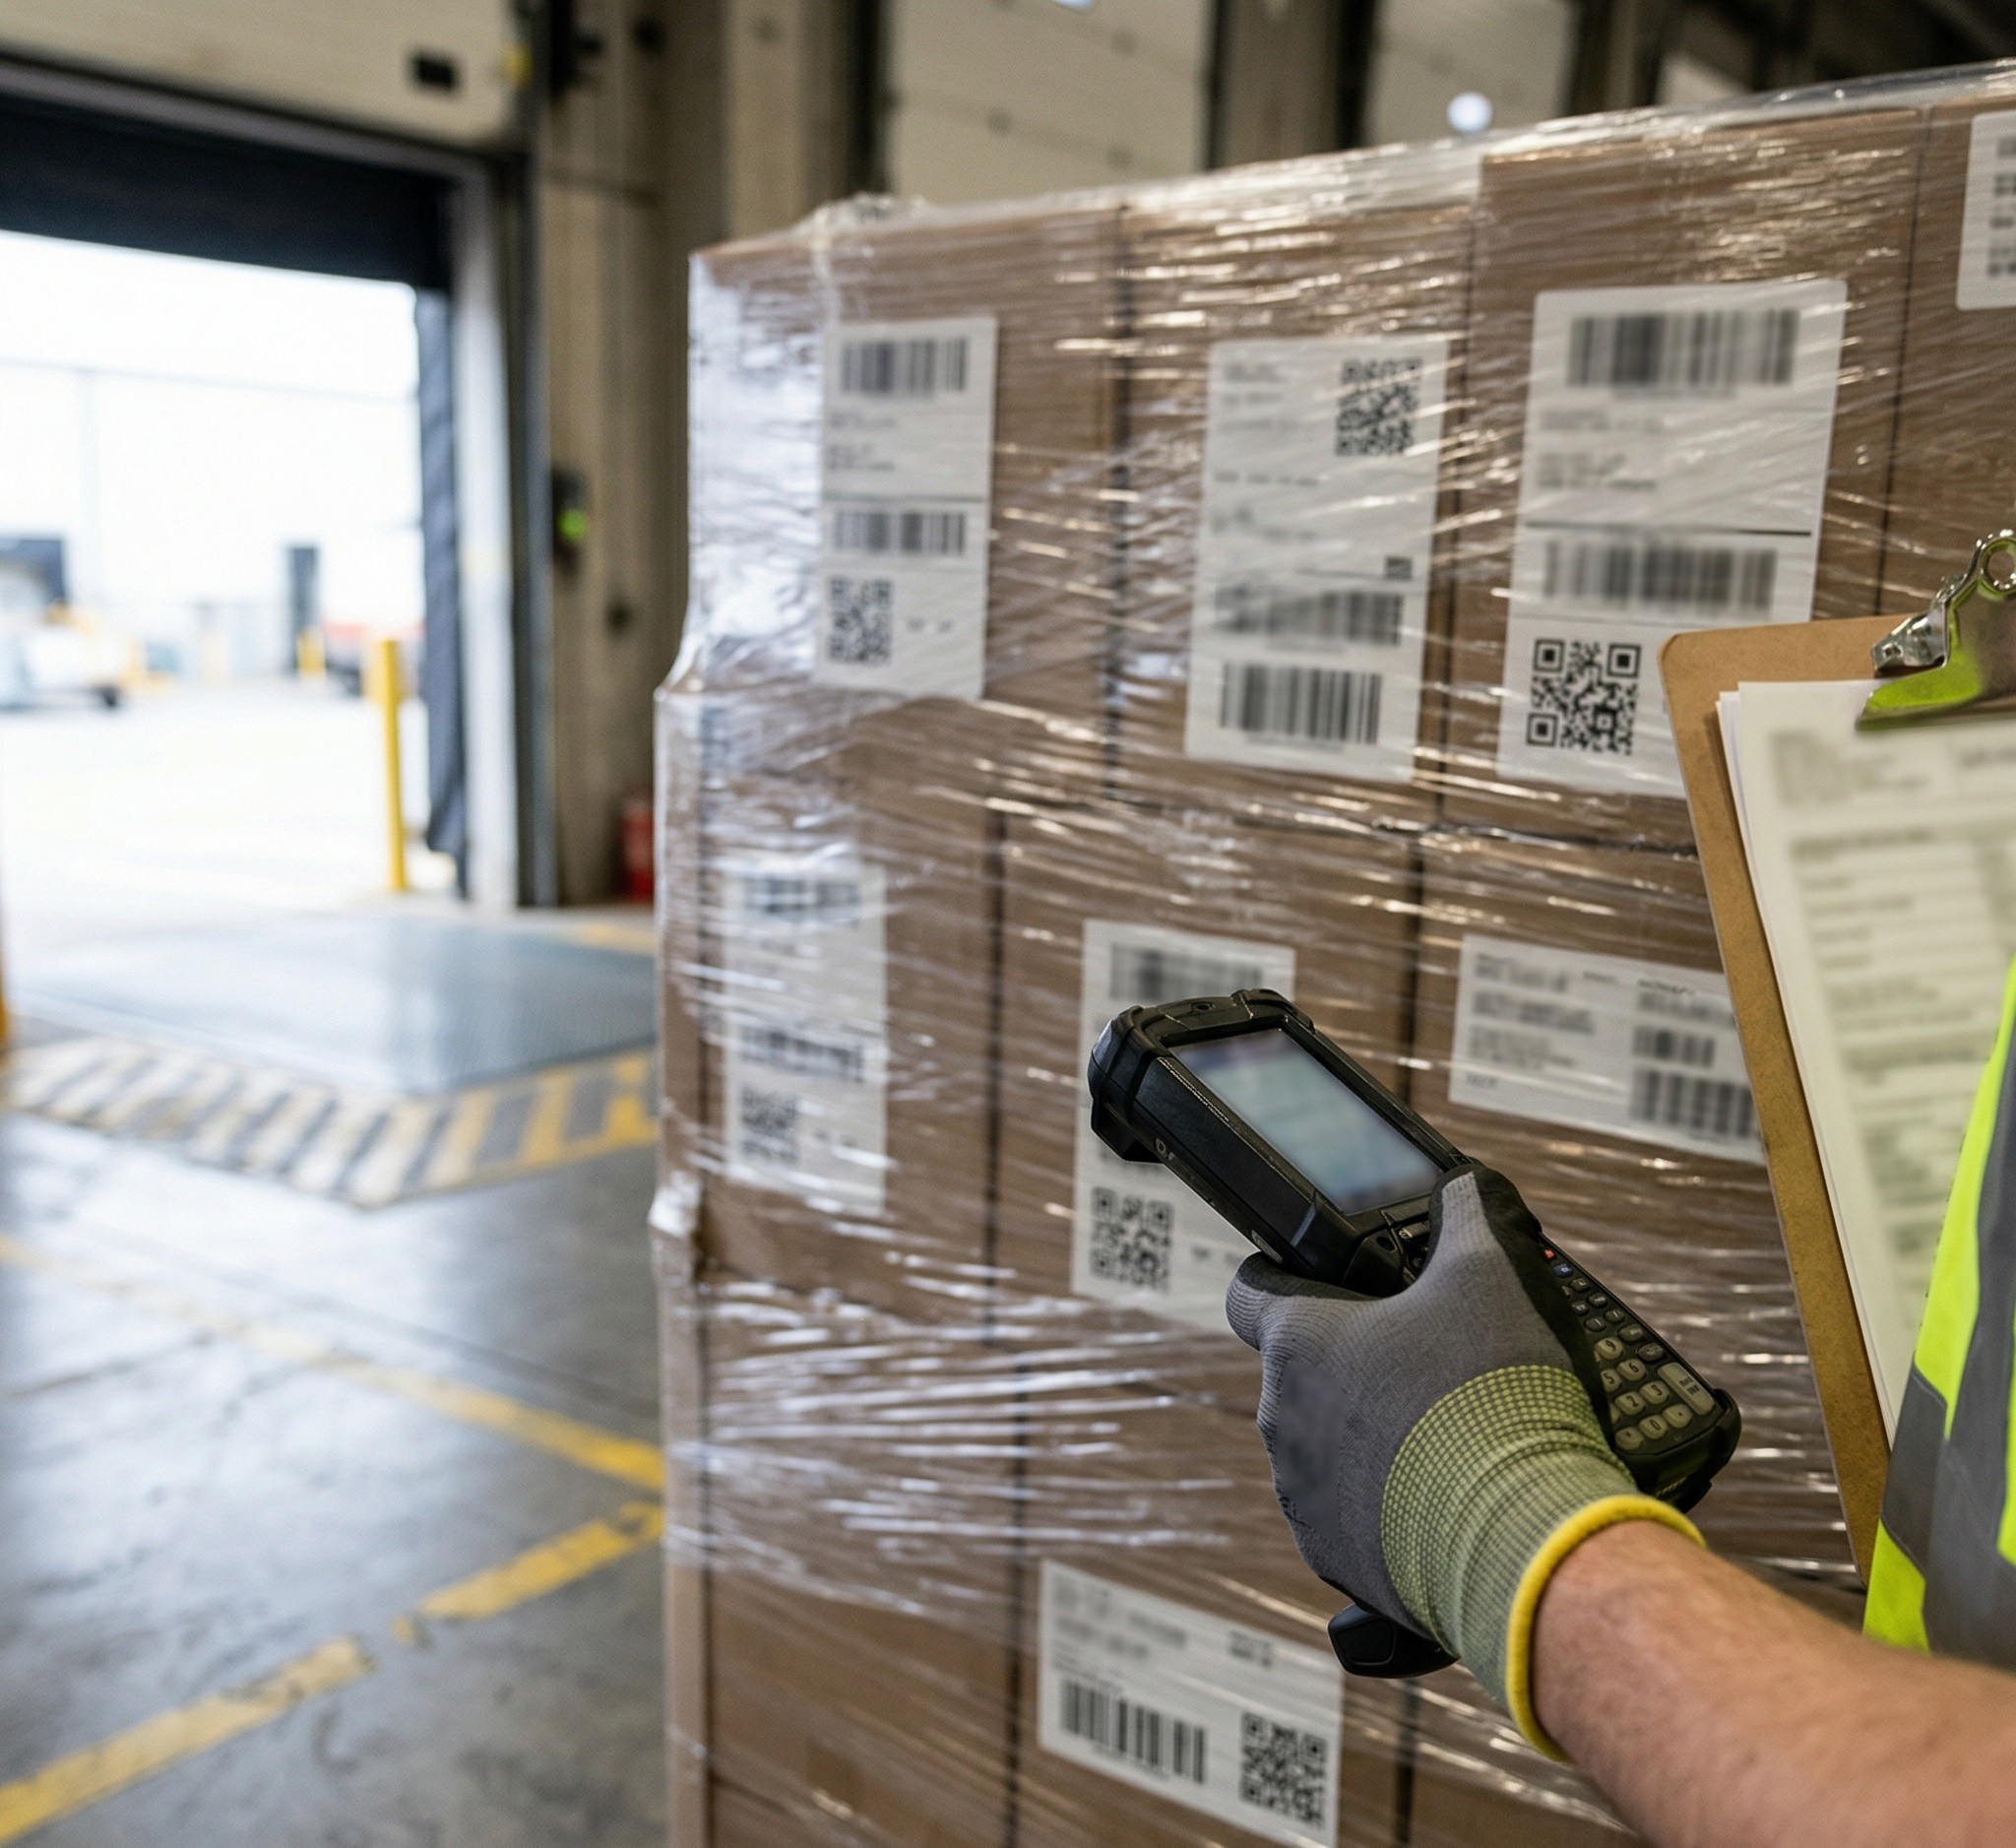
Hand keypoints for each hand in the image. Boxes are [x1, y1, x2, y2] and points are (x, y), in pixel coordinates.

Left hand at [1226, 1163, 1700, 1748]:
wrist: (1524, 1537)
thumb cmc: (1495, 1395)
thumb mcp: (1493, 1275)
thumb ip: (1469, 1215)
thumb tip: (1465, 1186)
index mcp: (1298, 1344)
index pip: (1248, 1292)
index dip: (1277, 1276)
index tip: (1317, 1281)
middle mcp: (1281, 1419)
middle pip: (1299, 1374)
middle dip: (1351, 1365)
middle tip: (1422, 1363)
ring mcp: (1302, 1496)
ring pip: (1322, 1448)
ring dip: (1367, 1438)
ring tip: (1443, 1436)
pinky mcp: (1335, 1559)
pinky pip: (1349, 1518)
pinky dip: (1386, 1505)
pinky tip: (1445, 1497)